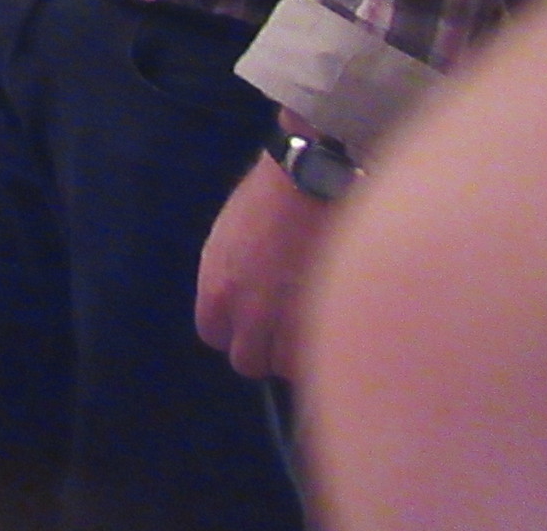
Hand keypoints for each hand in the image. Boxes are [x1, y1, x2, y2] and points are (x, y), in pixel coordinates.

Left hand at [196, 154, 331, 378]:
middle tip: (286, 331)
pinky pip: (322, 354)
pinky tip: (332, 323)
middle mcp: (248, 311)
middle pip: (249, 361)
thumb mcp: (228, 240)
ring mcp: (291, 319)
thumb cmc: (268, 197)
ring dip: (299, 353)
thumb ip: (230, 280)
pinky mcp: (327, 318)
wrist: (310, 181)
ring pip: (288, 366)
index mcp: (217, 288)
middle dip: (266, 350)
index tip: (253, 324)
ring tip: (313, 326)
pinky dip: (326, 346)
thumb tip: (239, 306)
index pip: (213, 335)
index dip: (236, 332)